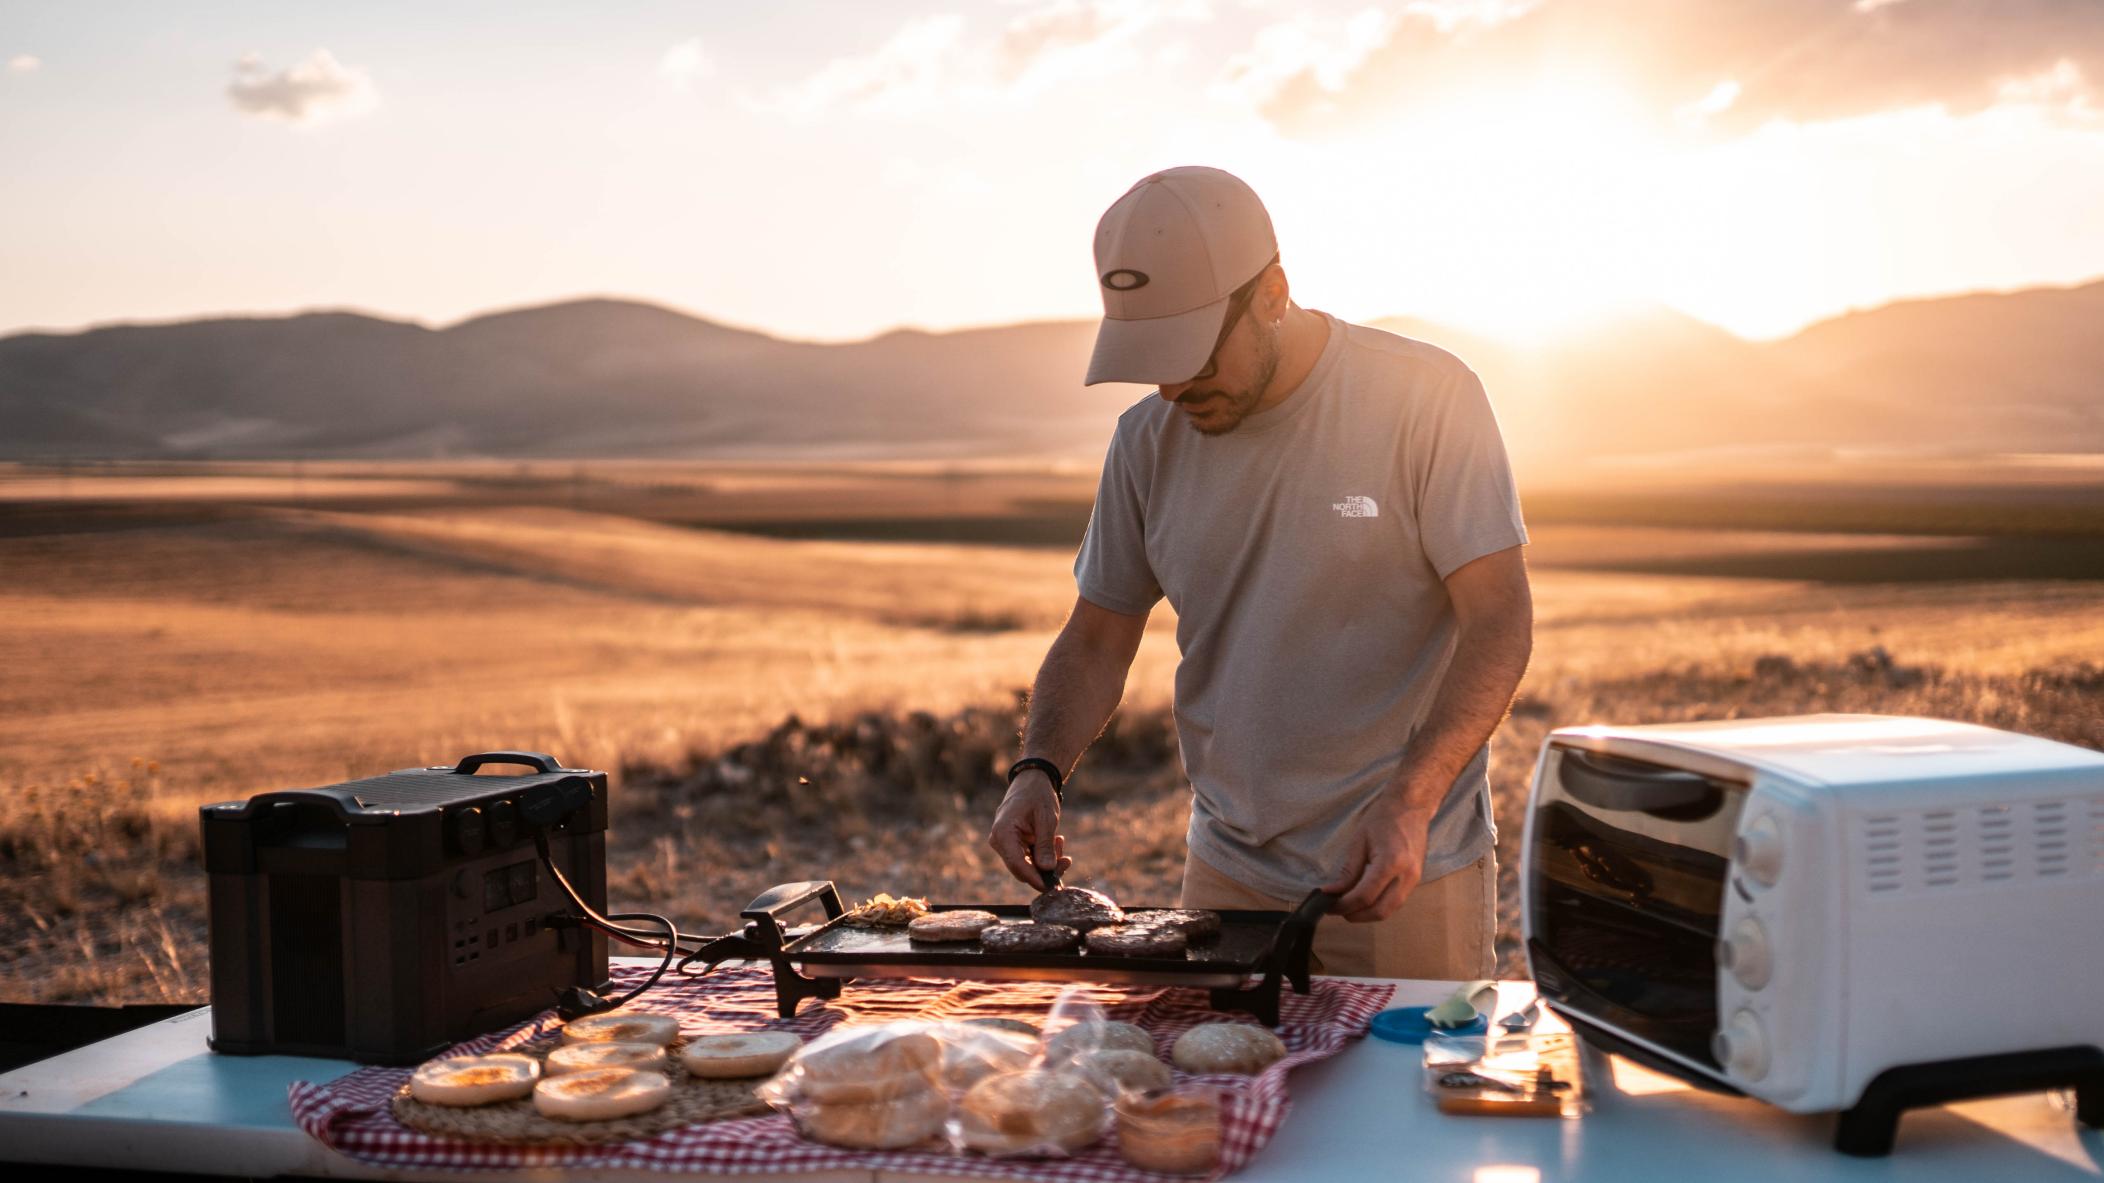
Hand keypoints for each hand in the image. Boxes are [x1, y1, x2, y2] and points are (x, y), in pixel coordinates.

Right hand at [988, 771, 1072, 889]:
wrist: (1032, 780)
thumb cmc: (1038, 795)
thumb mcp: (1047, 819)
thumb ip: (1045, 845)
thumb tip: (1047, 869)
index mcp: (1003, 833)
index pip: (1017, 865)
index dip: (1035, 878)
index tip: (1052, 887)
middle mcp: (1000, 841)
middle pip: (1022, 869)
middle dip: (1045, 869)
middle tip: (1066, 860)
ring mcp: (1005, 844)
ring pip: (1027, 866)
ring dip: (1047, 860)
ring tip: (1060, 842)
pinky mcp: (1013, 845)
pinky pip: (1028, 858)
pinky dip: (1043, 855)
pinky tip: (1056, 841)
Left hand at [1319, 784, 1436, 921]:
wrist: (1412, 806)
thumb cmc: (1383, 818)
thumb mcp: (1359, 841)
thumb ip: (1348, 871)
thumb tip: (1331, 892)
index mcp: (1391, 862)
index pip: (1365, 896)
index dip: (1344, 905)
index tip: (1328, 904)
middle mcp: (1406, 875)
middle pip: (1380, 911)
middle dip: (1356, 915)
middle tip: (1337, 909)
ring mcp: (1415, 879)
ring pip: (1390, 910)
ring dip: (1368, 913)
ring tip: (1348, 905)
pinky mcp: (1416, 880)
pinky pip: (1396, 901)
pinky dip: (1379, 905)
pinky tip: (1364, 899)